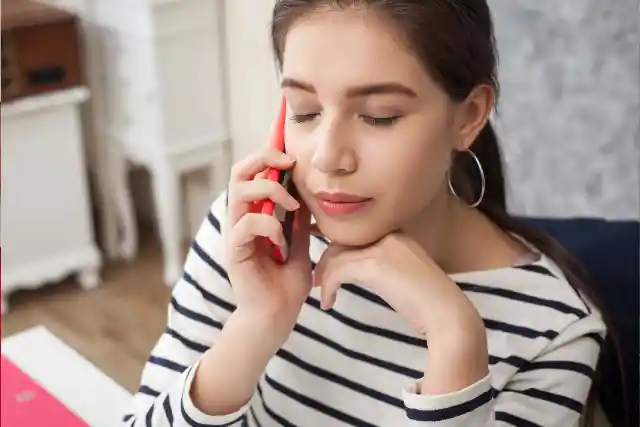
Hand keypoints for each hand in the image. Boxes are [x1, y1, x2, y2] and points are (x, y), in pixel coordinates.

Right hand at [225, 147, 312, 340]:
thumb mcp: (299, 244)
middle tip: (289, 163)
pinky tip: (282, 243)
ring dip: (270, 192)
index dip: (267, 156)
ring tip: (292, 207)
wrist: (277, 317)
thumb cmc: (286, 285)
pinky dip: (269, 227)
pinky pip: (246, 224)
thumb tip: (305, 194)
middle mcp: (241, 220)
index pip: (252, 174)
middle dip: (263, 159)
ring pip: (239, 191)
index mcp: (254, 215)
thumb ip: (298, 221)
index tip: (291, 152)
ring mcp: (235, 234)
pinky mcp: (234, 251)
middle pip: (239, 172)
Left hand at [313, 232, 480, 336]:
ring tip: (323, 295)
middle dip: (327, 262)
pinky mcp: (375, 265)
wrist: (447, 315)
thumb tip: (352, 270)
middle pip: (343, 241)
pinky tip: (329, 302)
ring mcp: (382, 248)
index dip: (337, 250)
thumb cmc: (427, 303)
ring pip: (337, 255)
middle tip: (318, 282)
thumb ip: (379, 266)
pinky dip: (328, 286)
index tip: (327, 268)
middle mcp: (388, 234)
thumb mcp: (401, 275)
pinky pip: (338, 270)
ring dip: (324, 276)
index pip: (355, 235)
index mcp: (396, 234)